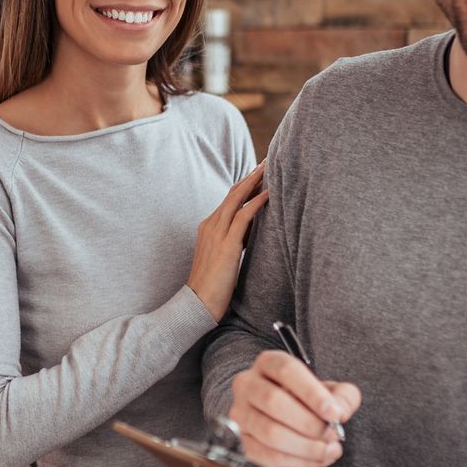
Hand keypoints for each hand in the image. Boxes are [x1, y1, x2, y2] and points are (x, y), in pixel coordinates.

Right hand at [188, 165, 269, 319]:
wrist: (197, 303)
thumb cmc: (211, 286)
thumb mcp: (222, 257)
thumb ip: (233, 241)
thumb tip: (251, 232)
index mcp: (208, 227)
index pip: (228, 200)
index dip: (244, 185)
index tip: (259, 174)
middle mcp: (210, 225)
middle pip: (233, 193)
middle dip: (251, 177)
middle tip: (267, 162)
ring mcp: (217, 233)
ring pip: (236, 199)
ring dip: (254, 182)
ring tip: (270, 170)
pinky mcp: (226, 244)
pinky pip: (243, 216)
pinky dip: (256, 202)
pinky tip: (268, 193)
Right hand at [227, 350, 359, 466]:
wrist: (287, 420)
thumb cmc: (307, 402)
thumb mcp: (330, 391)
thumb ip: (343, 396)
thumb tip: (339, 411)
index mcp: (268, 363)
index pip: (286, 370)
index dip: (312, 393)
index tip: (334, 413)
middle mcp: (248, 384)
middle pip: (273, 401)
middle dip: (309, 423)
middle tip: (332, 434)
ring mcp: (240, 413)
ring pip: (269, 432)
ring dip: (305, 446)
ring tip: (328, 449)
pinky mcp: (241, 441)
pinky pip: (266, 455)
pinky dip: (297, 461)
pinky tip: (317, 458)